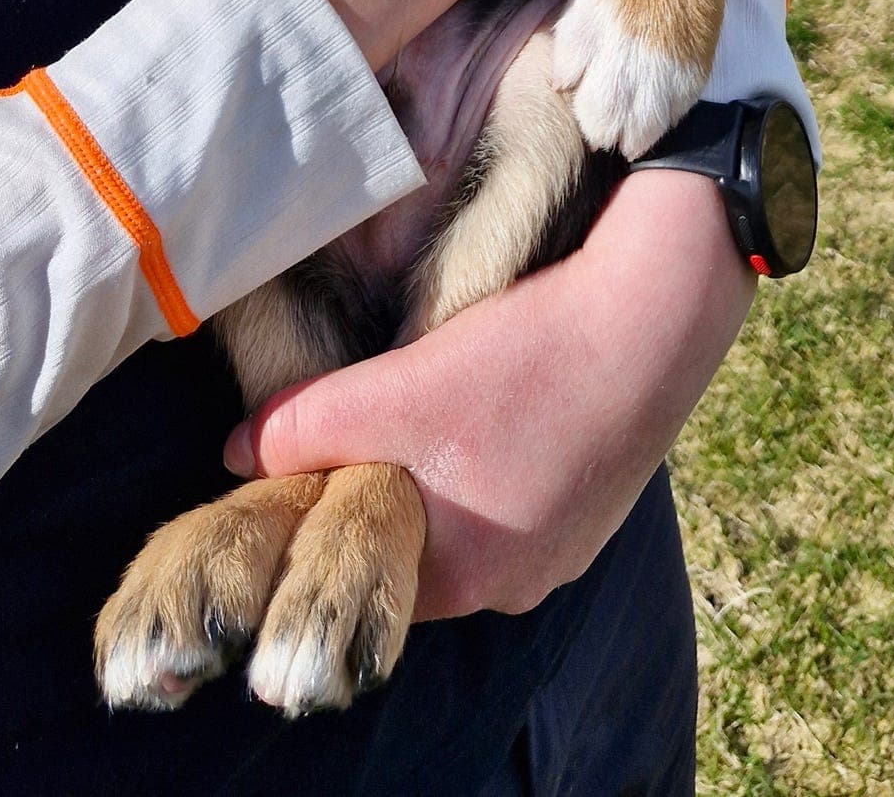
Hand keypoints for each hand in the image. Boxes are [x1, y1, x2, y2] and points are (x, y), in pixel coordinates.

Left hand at [223, 167, 755, 616]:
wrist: (660, 311)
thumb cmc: (529, 356)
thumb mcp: (400, 388)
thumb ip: (306, 428)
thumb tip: (233, 454)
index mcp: (468, 577)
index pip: (368, 567)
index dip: (332, 514)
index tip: (316, 462)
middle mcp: (521, 581)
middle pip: (419, 543)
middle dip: (389, 486)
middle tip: (375, 413)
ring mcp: (568, 544)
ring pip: (470, 513)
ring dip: (443, 466)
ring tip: (436, 393)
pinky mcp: (597, 499)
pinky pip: (521, 490)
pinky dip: (497, 452)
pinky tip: (498, 393)